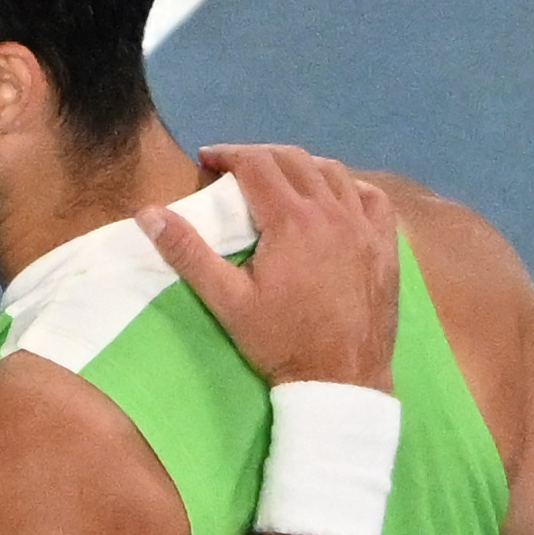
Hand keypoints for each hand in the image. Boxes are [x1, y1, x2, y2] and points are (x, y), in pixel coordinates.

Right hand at [154, 144, 398, 392]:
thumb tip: (148, 213)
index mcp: (291, 219)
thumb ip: (189, 253)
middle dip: (261, 155)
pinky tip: (336, 196)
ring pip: (333, 172)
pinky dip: (349, 187)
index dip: (228, 154)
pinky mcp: (384, 245)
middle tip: (237, 168)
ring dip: (302, 166)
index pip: (256, 164)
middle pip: (294, 160)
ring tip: (281, 178)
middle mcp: (331, 211)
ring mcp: (363, 226)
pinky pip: (371, 198)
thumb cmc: (281, 343)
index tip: (208, 159)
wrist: (341, 379)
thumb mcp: (227, 301)